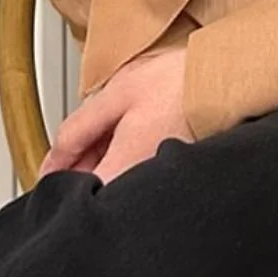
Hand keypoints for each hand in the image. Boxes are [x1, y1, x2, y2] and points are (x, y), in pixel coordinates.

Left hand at [38, 47, 192, 185]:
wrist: (225, 80)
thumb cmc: (179, 85)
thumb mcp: (115, 95)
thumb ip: (77, 131)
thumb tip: (51, 162)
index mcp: (121, 171)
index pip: (75, 196)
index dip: (63, 176)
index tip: (65, 157)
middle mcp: (140, 191)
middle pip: (95, 192)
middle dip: (85, 166)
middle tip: (98, 132)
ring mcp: (157, 187)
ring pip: (116, 183)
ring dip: (108, 158)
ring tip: (123, 126)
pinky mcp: (170, 179)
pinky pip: (137, 176)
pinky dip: (130, 156)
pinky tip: (140, 132)